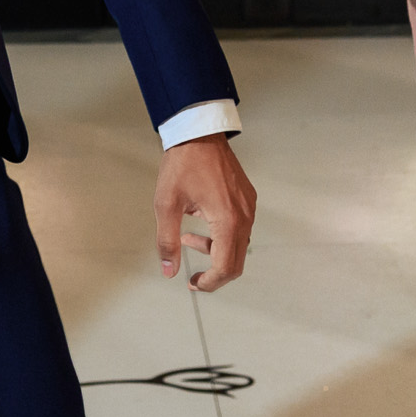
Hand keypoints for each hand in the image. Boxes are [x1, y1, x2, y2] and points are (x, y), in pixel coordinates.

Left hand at [154, 133, 255, 292]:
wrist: (199, 132)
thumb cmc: (183, 164)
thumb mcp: (166, 204)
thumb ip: (167, 241)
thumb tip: (169, 270)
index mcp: (227, 220)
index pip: (225, 267)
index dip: (209, 282)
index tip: (193, 284)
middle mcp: (244, 216)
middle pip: (237, 261)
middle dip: (215, 274)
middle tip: (195, 276)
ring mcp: (248, 206)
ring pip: (239, 245)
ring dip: (216, 251)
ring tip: (188, 240)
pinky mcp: (247, 198)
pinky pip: (240, 227)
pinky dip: (222, 235)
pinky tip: (200, 223)